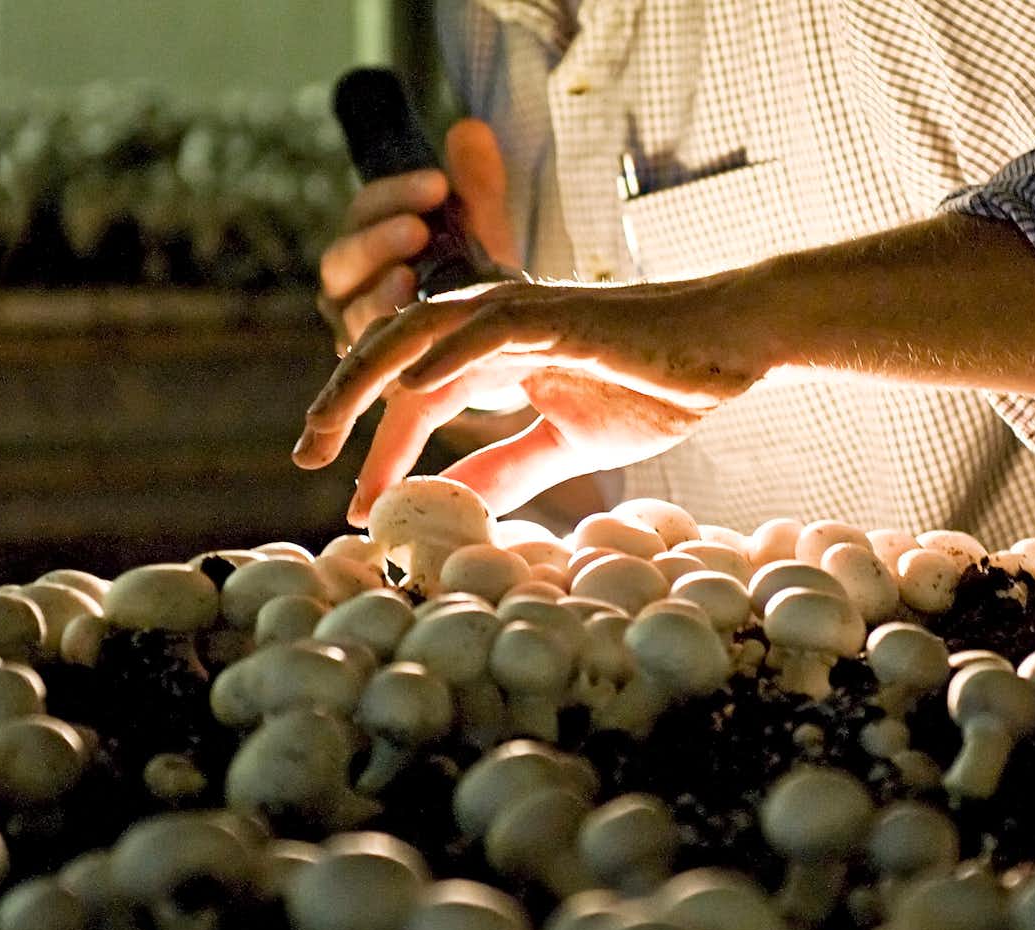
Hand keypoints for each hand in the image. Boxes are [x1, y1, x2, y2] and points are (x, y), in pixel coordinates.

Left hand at [293, 271, 773, 522]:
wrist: (730, 347)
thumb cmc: (658, 384)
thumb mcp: (567, 443)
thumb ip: (510, 467)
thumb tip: (458, 506)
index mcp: (496, 354)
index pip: (417, 399)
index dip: (380, 450)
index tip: (356, 508)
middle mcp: (495, 325)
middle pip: (394, 354)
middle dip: (344, 404)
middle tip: (305, 458)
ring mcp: (524, 315)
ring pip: (420, 335)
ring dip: (368, 379)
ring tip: (328, 426)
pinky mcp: (558, 316)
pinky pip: (486, 331)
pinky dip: (443, 355)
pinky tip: (409, 389)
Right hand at [314, 118, 515, 353]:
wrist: (491, 348)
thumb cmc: (476, 280)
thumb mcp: (482, 229)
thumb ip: (476, 184)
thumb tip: (469, 129)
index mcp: (367, 239)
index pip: (366, 209)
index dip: (396, 193)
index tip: (439, 183)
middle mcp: (349, 285)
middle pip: (342, 259)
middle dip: (377, 241)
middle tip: (418, 230)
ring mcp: (353, 329)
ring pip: (349, 309)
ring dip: (377, 293)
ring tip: (410, 278)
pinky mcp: (369, 373)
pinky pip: (366, 358)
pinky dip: (386, 343)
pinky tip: (417, 331)